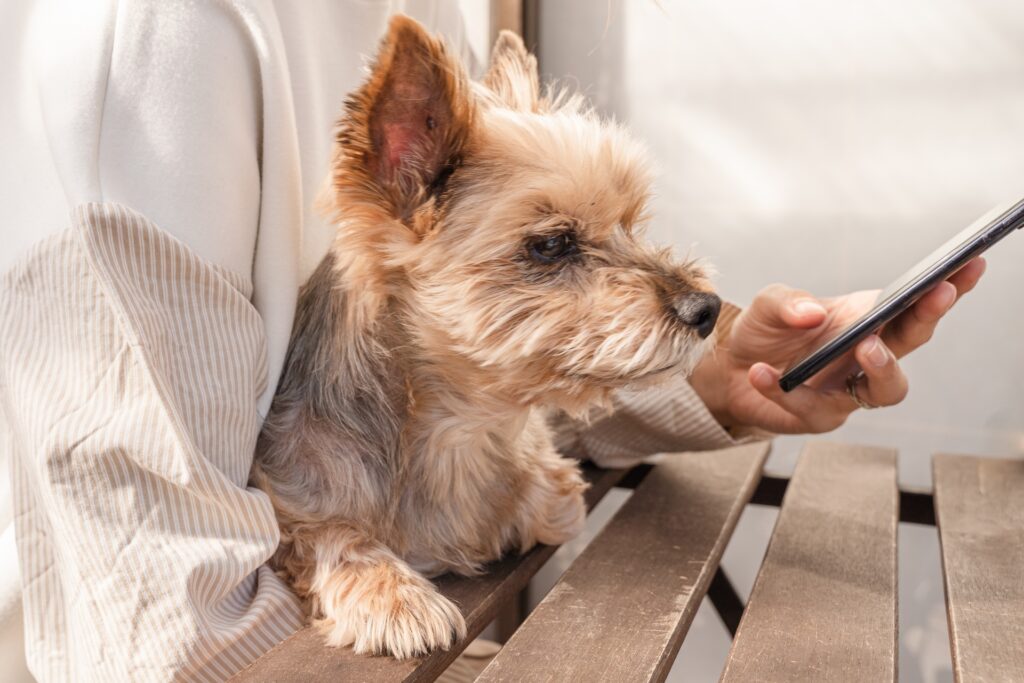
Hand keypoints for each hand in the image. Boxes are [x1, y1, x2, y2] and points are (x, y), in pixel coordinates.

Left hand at [689, 258, 986, 433]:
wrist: (731, 370)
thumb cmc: (765, 332)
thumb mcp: (769, 304)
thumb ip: (788, 303)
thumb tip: (814, 312)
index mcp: (866, 318)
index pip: (915, 302)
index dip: (948, 286)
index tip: (968, 265)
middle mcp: (868, 354)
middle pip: (914, 340)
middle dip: (928, 317)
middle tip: (932, 297)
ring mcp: (850, 389)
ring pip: (888, 390)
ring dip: (883, 368)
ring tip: (864, 346)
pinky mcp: (821, 417)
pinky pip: (813, 407)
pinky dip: (783, 388)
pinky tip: (761, 373)